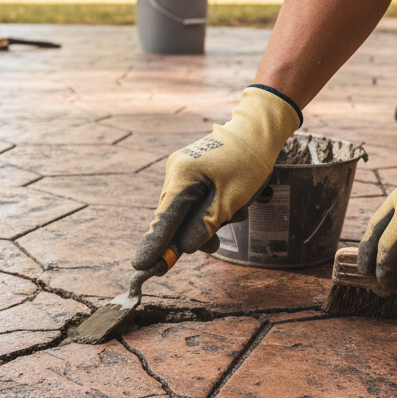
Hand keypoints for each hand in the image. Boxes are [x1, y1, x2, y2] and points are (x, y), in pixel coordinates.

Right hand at [132, 85, 302, 270]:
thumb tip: (183, 248)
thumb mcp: (231, 200)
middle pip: (173, 217)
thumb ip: (205, 226)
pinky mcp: (189, 173)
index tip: (140, 266)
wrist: (256, 132)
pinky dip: (208, 209)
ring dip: (206, 221)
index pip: (164, 219)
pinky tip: (231, 205)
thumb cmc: (248, 164)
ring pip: (184, 211)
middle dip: (192, 233)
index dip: (154, 244)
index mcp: (183, 176)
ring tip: (235, 214)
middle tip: (213, 246)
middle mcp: (175, 172)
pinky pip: (192, 201)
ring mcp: (181, 171)